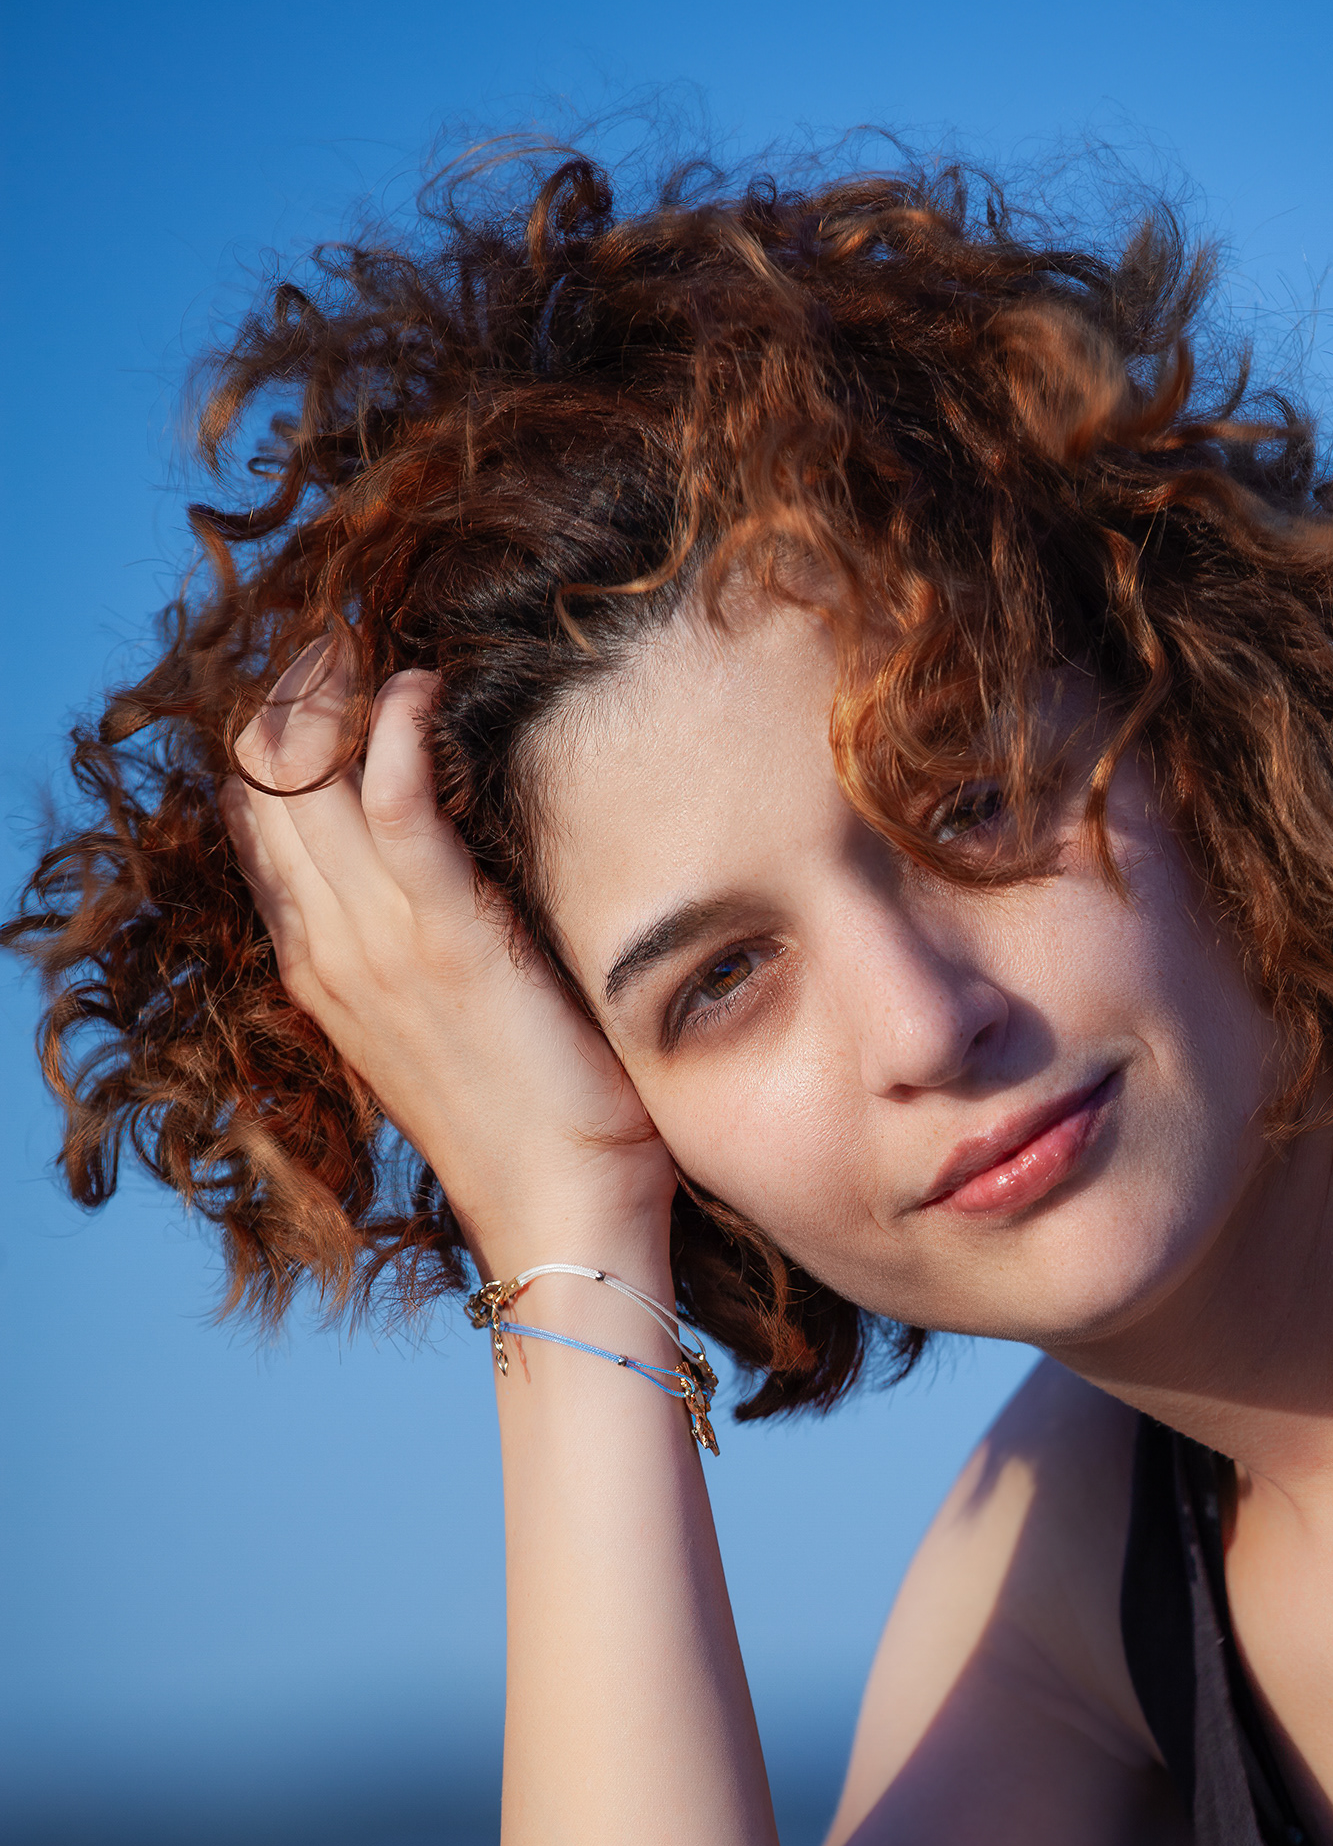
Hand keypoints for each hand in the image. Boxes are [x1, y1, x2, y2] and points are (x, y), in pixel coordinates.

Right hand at [222, 643, 674, 1279]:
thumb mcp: (454, 1019)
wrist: (560, 1215)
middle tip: (355, 629)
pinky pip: (388, 801)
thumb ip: (432, 942)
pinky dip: (393, 728)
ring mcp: (374, 941)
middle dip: (299, 682)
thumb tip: (462, 864)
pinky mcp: (443, 938)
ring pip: (302, 769)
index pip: (259, 809)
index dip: (285, 725)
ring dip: (338, 686)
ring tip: (385, 643)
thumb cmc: (534, 1123)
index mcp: (322, 962)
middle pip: (262, 771)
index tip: (338, 672)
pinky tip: (422, 692)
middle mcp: (328, 943)